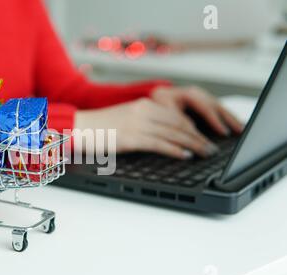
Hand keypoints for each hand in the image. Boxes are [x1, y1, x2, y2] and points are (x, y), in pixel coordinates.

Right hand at [74, 98, 219, 158]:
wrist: (79, 127)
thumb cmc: (100, 127)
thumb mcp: (126, 118)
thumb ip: (145, 122)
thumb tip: (164, 136)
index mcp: (144, 105)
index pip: (176, 116)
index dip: (193, 128)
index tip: (203, 136)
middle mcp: (144, 111)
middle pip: (179, 124)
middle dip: (198, 137)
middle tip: (211, 147)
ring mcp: (138, 123)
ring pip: (174, 134)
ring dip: (193, 144)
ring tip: (205, 153)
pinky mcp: (132, 137)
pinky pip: (160, 143)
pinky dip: (175, 150)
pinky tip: (185, 155)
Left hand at [151, 86, 242, 134]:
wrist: (156, 96)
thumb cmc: (158, 103)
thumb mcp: (163, 108)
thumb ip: (177, 117)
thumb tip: (191, 128)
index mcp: (188, 93)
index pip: (205, 107)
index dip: (215, 120)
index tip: (223, 131)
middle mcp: (198, 93)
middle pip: (217, 106)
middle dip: (229, 119)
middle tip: (240, 131)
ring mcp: (202, 97)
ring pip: (220, 107)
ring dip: (231, 119)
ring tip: (241, 129)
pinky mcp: (203, 103)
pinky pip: (218, 110)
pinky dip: (227, 118)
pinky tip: (235, 125)